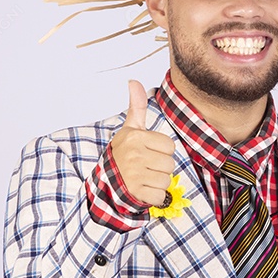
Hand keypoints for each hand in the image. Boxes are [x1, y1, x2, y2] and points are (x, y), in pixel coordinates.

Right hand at [109, 80, 175, 206]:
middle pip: (170, 164)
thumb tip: (133, 80)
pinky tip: (143, 189)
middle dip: (161, 167)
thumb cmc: (124, 152)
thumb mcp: (131, 128)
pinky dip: (155, 196)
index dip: (162, 151)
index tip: (149, 152)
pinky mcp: (135, 192)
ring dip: (158, 182)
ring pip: (167, 180)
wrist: (107, 180)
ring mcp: (134, 174)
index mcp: (136, 137)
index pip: (170, 146)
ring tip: (144, 177)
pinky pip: (160, 196)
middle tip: (146, 166)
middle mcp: (134, 154)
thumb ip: (136, 106)